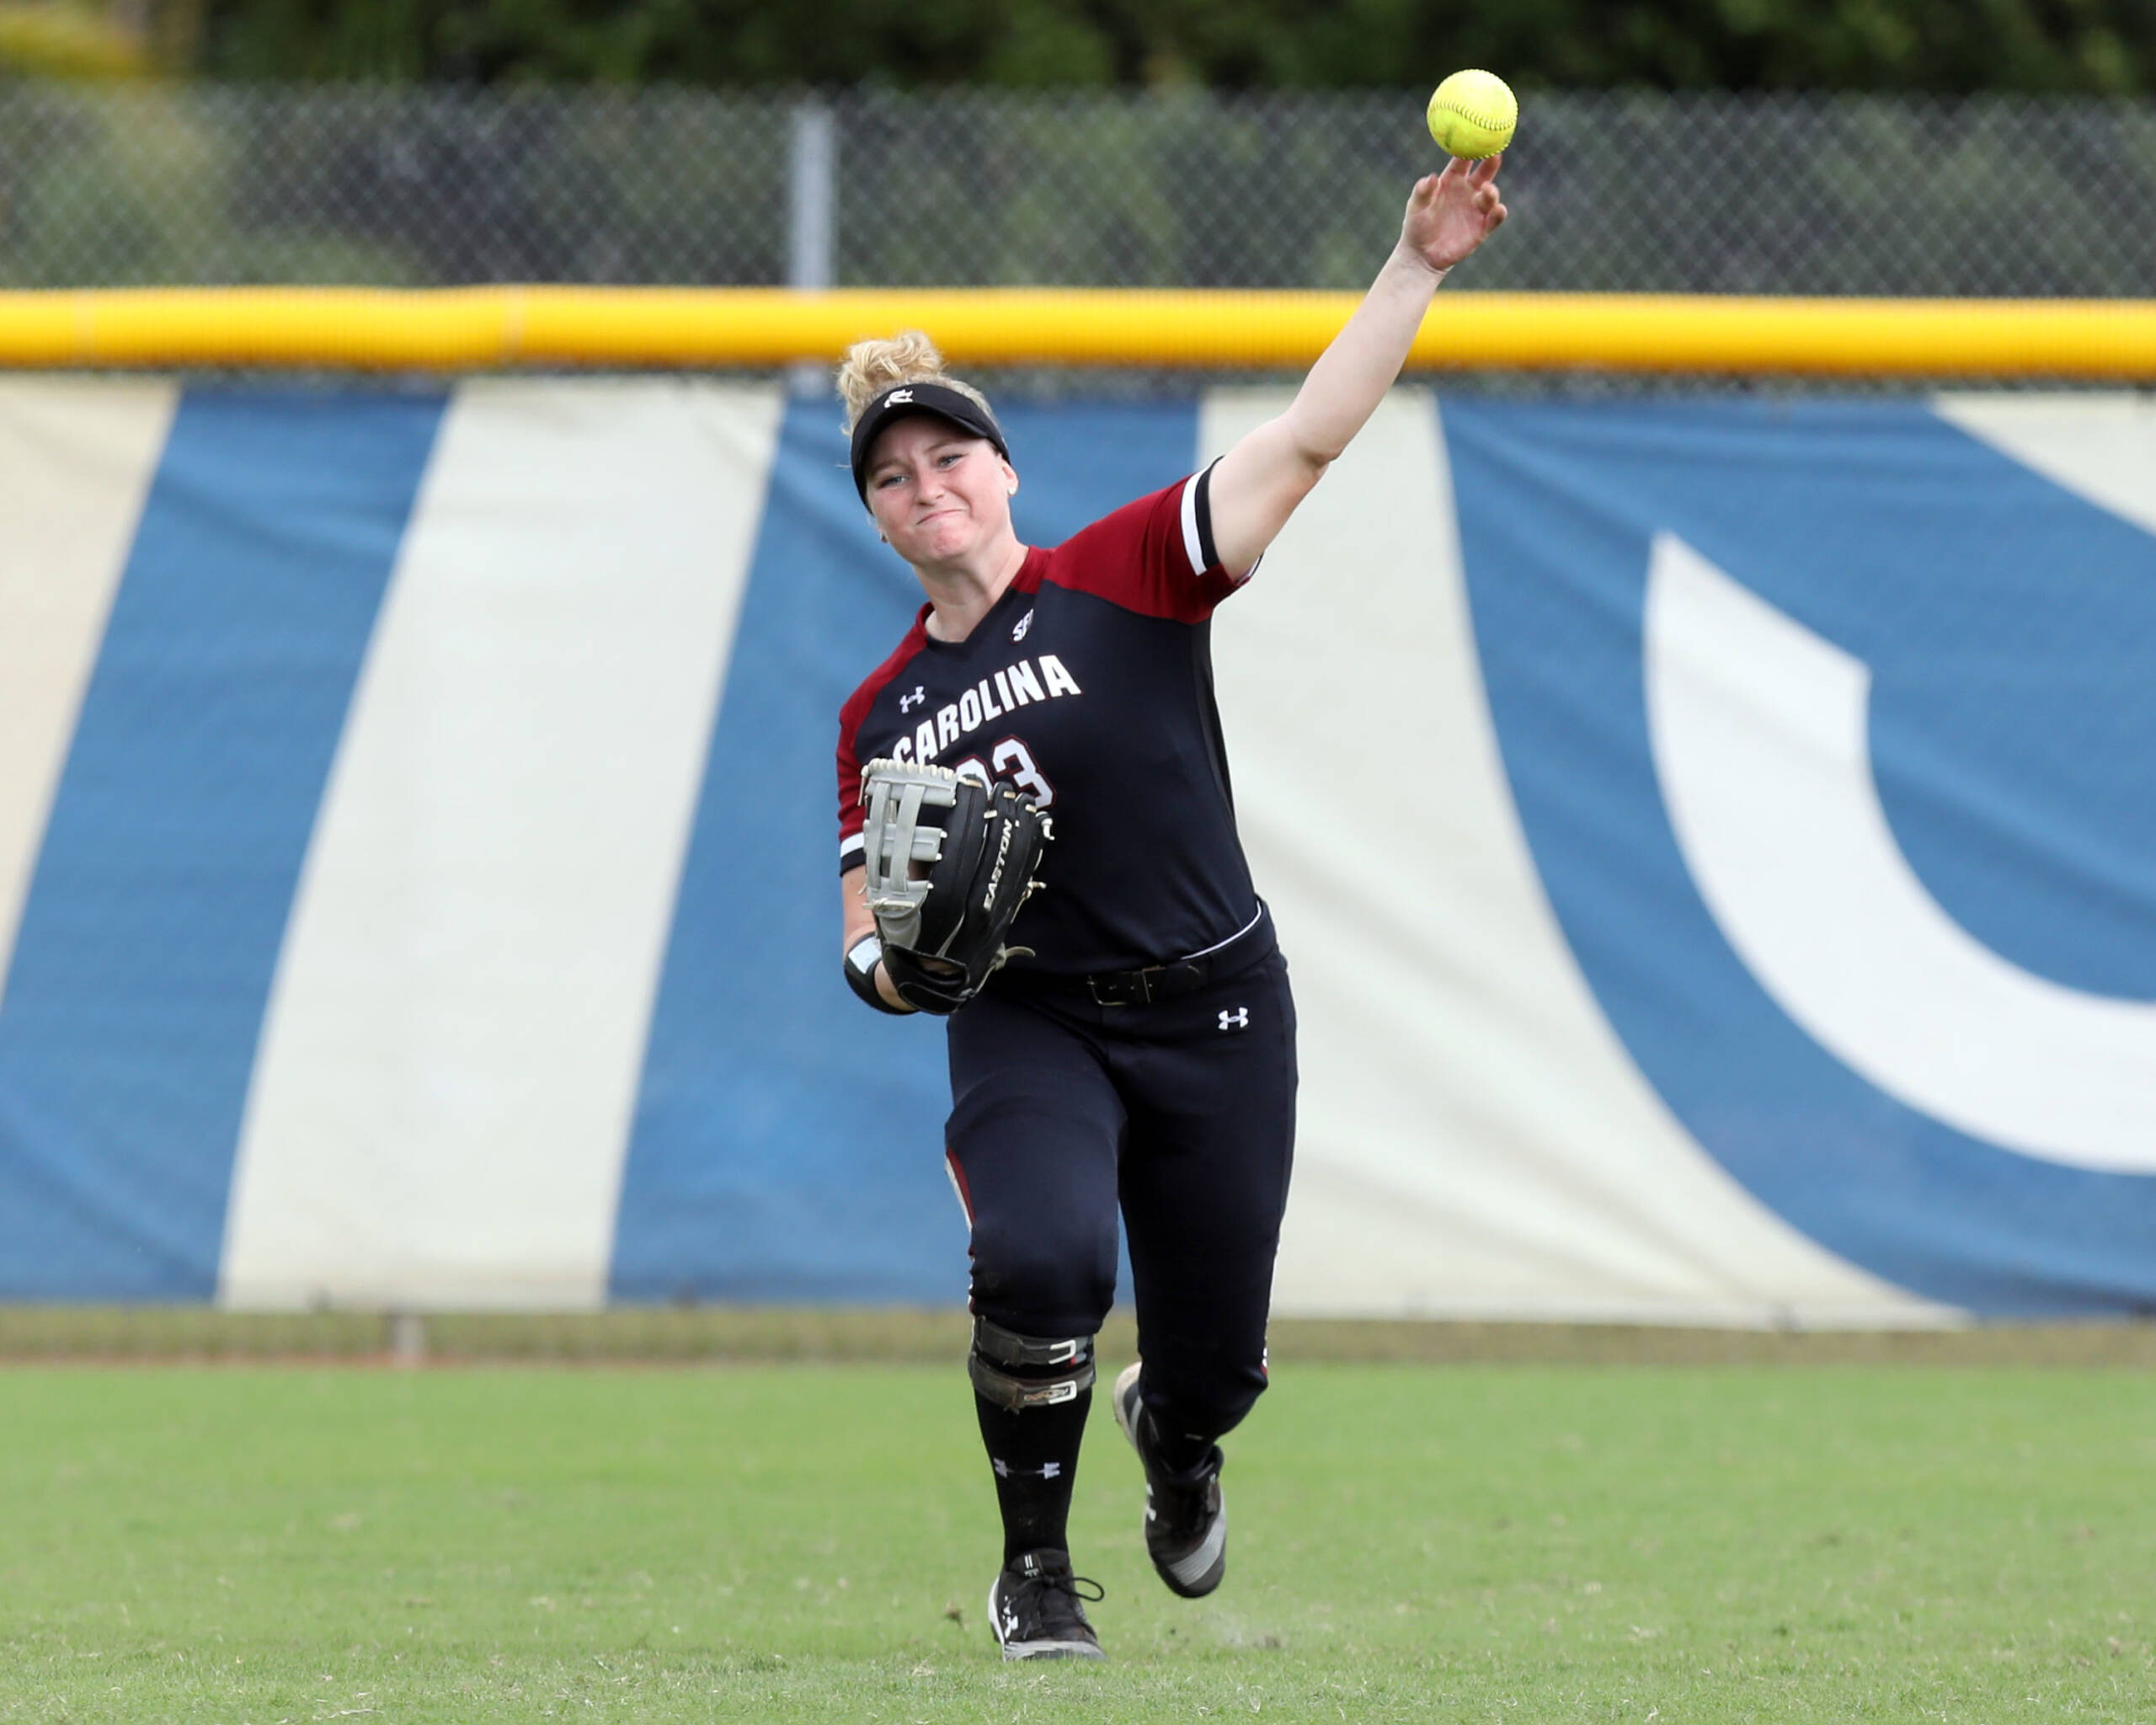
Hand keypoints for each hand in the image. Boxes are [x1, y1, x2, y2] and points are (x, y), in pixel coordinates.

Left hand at [1400, 156, 1506, 274]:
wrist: (1421, 255)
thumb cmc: (1416, 226)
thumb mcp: (1415, 208)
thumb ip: (1422, 192)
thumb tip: (1431, 178)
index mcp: (1451, 181)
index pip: (1464, 160)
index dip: (1470, 148)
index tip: (1476, 137)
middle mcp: (1467, 192)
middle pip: (1484, 173)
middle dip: (1491, 162)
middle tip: (1495, 153)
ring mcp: (1476, 209)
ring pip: (1491, 195)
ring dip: (1492, 191)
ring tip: (1485, 190)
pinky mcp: (1482, 228)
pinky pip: (1495, 218)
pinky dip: (1499, 213)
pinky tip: (1498, 209)